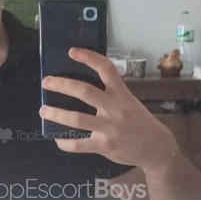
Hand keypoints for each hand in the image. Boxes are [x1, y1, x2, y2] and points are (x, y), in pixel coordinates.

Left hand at [40, 48, 178, 170]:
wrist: (156, 147)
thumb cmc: (138, 121)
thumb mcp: (129, 102)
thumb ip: (110, 95)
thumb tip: (80, 88)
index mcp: (122, 94)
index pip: (106, 69)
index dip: (89, 58)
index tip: (72, 52)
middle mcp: (115, 108)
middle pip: (85, 92)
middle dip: (62, 85)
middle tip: (47, 82)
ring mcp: (110, 128)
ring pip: (78, 119)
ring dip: (57, 114)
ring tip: (43, 110)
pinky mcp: (105, 146)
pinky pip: (79, 144)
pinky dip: (65, 143)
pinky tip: (58, 140)